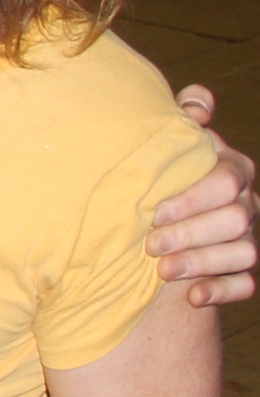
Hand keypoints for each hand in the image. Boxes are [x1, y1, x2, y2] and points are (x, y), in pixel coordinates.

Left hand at [154, 85, 255, 306]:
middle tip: (150, 242)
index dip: (194, 196)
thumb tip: (198, 100)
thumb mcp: (167, 145)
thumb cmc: (159, 174)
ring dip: (202, 262)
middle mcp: (246, 205)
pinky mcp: (239, 272)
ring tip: (162, 270)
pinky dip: (220, 290)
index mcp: (232, 170)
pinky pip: (245, 285)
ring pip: (243, 253)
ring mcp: (245, 239)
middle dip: (193, 232)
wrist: (150, 220)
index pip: (228, 180)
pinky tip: (193, 296)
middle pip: (237, 219)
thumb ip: (182, 120)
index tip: (155, 209)